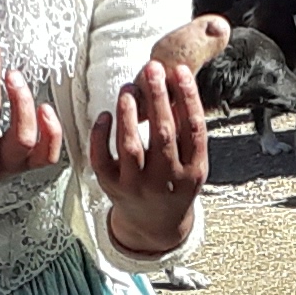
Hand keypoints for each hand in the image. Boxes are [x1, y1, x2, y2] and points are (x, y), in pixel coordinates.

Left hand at [94, 56, 208, 257]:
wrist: (154, 225)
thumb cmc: (174, 184)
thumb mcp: (192, 162)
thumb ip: (188, 130)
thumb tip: (178, 82)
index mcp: (193, 172)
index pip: (194, 130)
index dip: (188, 98)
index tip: (179, 71)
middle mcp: (166, 181)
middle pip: (163, 135)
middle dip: (158, 98)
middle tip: (152, 69)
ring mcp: (137, 186)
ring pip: (131, 147)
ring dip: (129, 113)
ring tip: (128, 88)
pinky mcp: (112, 188)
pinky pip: (102, 159)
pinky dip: (101, 135)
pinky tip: (105, 115)